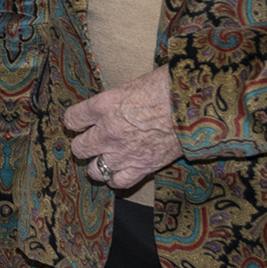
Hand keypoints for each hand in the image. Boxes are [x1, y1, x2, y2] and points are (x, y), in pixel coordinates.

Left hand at [61, 69, 182, 192]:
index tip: (80, 122)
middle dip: (84, 144)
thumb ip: (115, 100)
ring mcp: (123, 153)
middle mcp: (107, 132)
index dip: (74, 121)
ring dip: (97, 164)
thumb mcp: (133, 85)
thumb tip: (110, 106)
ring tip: (106, 158)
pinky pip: (118, 182)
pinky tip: (119, 171)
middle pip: (79, 148)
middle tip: (93, 141)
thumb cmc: (167, 88)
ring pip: (93, 170)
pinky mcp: (141, 167)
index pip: (72, 119)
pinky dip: (116, 178)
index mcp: (103, 106)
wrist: (194, 105)